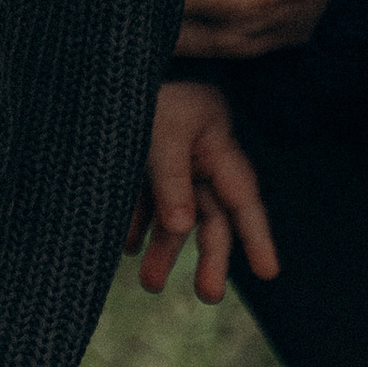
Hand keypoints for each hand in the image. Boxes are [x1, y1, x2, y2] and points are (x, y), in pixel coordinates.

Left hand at [127, 81, 278, 303]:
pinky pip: (145, 203)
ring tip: (149, 283)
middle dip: (210, 256)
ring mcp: (169, 161)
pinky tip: (128, 245)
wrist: (97, 70)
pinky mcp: (139, 163)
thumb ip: (170, 180)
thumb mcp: (158, 132)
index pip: (242, 197)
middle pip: (212, 214)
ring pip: (175, 214)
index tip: (269, 273)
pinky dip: (138, 224)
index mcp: (216, 141)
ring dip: (164, 248)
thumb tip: (183, 228)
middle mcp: (199, 155)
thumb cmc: (137, 91)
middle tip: (208, 297)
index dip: (257, 236)